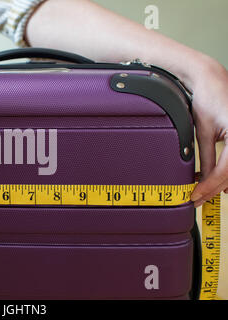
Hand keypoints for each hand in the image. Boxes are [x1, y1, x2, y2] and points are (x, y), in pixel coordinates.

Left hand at [190, 59, 227, 206]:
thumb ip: (207, 158)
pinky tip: (218, 182)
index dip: (210, 186)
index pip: (227, 169)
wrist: (212, 80)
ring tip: (203, 191)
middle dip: (214, 188)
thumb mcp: (204, 132)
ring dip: (222, 182)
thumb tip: (202, 181)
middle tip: (197, 199)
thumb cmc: (208, 100)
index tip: (195, 196)